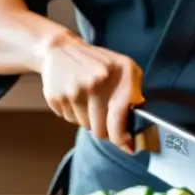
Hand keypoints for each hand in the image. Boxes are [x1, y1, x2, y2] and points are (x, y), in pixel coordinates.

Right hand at [36, 31, 143, 152]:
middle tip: (103, 116)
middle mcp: (94, 82)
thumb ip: (134, 92)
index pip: (118, 119)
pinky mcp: (55, 96)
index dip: (121, 138)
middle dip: (103, 128)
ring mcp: (72, 90)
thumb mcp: (124, 68)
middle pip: (99, 129)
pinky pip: (68, 119)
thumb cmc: (98, 61)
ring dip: (88, 119)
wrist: (60, 48)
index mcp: (116, 74)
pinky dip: (73, 113)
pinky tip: (74, 96)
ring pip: (84, 125)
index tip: (127, 146)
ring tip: (87, 99)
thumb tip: (139, 124)